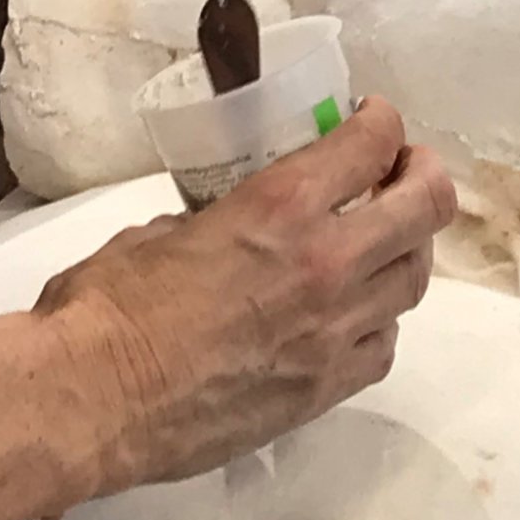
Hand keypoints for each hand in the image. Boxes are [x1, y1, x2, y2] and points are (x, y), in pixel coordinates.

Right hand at [36, 101, 455, 496]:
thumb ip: (213, 222)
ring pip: (415, 279)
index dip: (384, 121)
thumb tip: (222, 231)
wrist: (94, 400)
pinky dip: (380, 319)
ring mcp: (333, 333)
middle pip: (425, 207)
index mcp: (280, 206)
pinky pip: (384, 345)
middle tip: (404, 170)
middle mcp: (325, 262)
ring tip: (384, 239)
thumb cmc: (110, 306)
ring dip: (406, 248)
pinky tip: (356, 312)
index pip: (370, 143)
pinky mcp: (324, 391)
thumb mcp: (161, 229)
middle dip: (423, 176)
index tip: (374, 120)